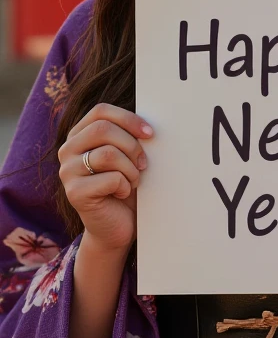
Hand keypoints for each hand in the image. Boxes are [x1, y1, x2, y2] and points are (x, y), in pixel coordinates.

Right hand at [58, 103, 153, 251]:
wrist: (116, 226)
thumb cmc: (125, 186)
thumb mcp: (127, 156)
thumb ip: (128, 136)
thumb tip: (147, 124)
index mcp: (79, 135)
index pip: (101, 111)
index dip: (129, 119)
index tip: (150, 134)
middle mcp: (67, 150)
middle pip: (103, 129)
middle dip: (132, 146)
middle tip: (142, 164)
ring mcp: (67, 172)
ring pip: (108, 154)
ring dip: (130, 169)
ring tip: (132, 181)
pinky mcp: (74, 193)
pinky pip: (111, 179)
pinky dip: (125, 186)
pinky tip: (122, 194)